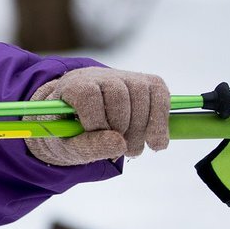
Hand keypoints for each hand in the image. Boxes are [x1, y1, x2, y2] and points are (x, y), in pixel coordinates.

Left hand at [26, 67, 169, 165]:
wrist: (81, 118)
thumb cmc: (71, 132)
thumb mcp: (68, 145)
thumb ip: (87, 146)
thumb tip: (120, 144)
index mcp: (73, 86)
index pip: (88, 94)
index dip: (96, 121)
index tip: (97, 140)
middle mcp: (99, 75)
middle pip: (118, 95)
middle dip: (121, 129)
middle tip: (120, 153)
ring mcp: (124, 76)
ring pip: (141, 94)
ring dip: (141, 129)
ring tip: (133, 151)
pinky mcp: (146, 83)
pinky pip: (160, 95)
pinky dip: (160, 122)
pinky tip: (156, 144)